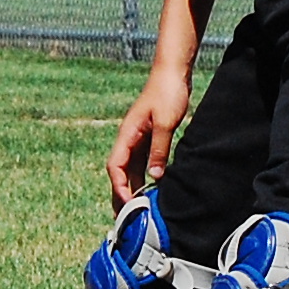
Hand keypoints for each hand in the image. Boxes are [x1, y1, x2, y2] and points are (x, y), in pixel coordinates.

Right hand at [107, 69, 192, 206]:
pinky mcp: (150, 136)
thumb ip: (159, 149)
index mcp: (128, 134)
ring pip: (130, 168)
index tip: (127, 203)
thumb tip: (154, 176)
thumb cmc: (168, 92)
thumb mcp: (166, 122)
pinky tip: (150, 188)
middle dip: (121, 193)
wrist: (173, 72)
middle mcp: (129, 138)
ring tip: (136, 209)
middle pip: (119, 171)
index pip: (115, 166)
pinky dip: (143, 176)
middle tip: (126, 216)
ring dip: (132, 187)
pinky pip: (142, 161)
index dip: (119, 186)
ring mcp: (139, 137)